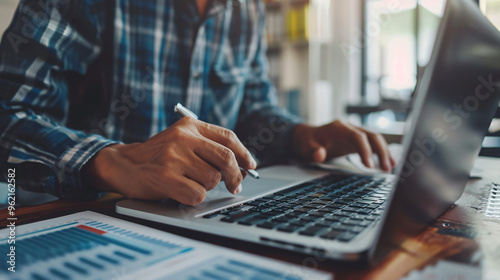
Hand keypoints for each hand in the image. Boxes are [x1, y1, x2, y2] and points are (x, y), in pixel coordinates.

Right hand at [83, 117, 256, 204]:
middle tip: (235, 185)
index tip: (250, 166)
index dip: (244, 153)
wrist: (123, 164)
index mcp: (190, 125)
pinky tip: (181, 191)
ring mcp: (173, 156)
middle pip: (226, 158)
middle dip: (235, 175)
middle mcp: (183, 137)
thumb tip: (241, 166)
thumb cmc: (158, 157)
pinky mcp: (165, 176)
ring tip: (189, 182)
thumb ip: (207, 147)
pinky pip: (198, 194)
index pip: (228, 137)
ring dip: (206, 186)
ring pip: (212, 178)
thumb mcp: (181, 140)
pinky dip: (194, 197)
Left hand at [292, 120, 396, 171]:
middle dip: (380, 151)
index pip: (357, 137)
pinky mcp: (357, 138)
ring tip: (390, 167)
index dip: (365, 150)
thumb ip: (312, 152)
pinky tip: (388, 162)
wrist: (306, 135)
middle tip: (385, 168)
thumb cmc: (307, 142)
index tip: (369, 166)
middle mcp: (349, 127)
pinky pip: (372, 143)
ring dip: (384, 151)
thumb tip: (319, 155)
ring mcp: (354, 131)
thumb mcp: (305, 148)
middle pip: (371, 135)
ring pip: (375, 138)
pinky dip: (381, 152)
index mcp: (338, 128)